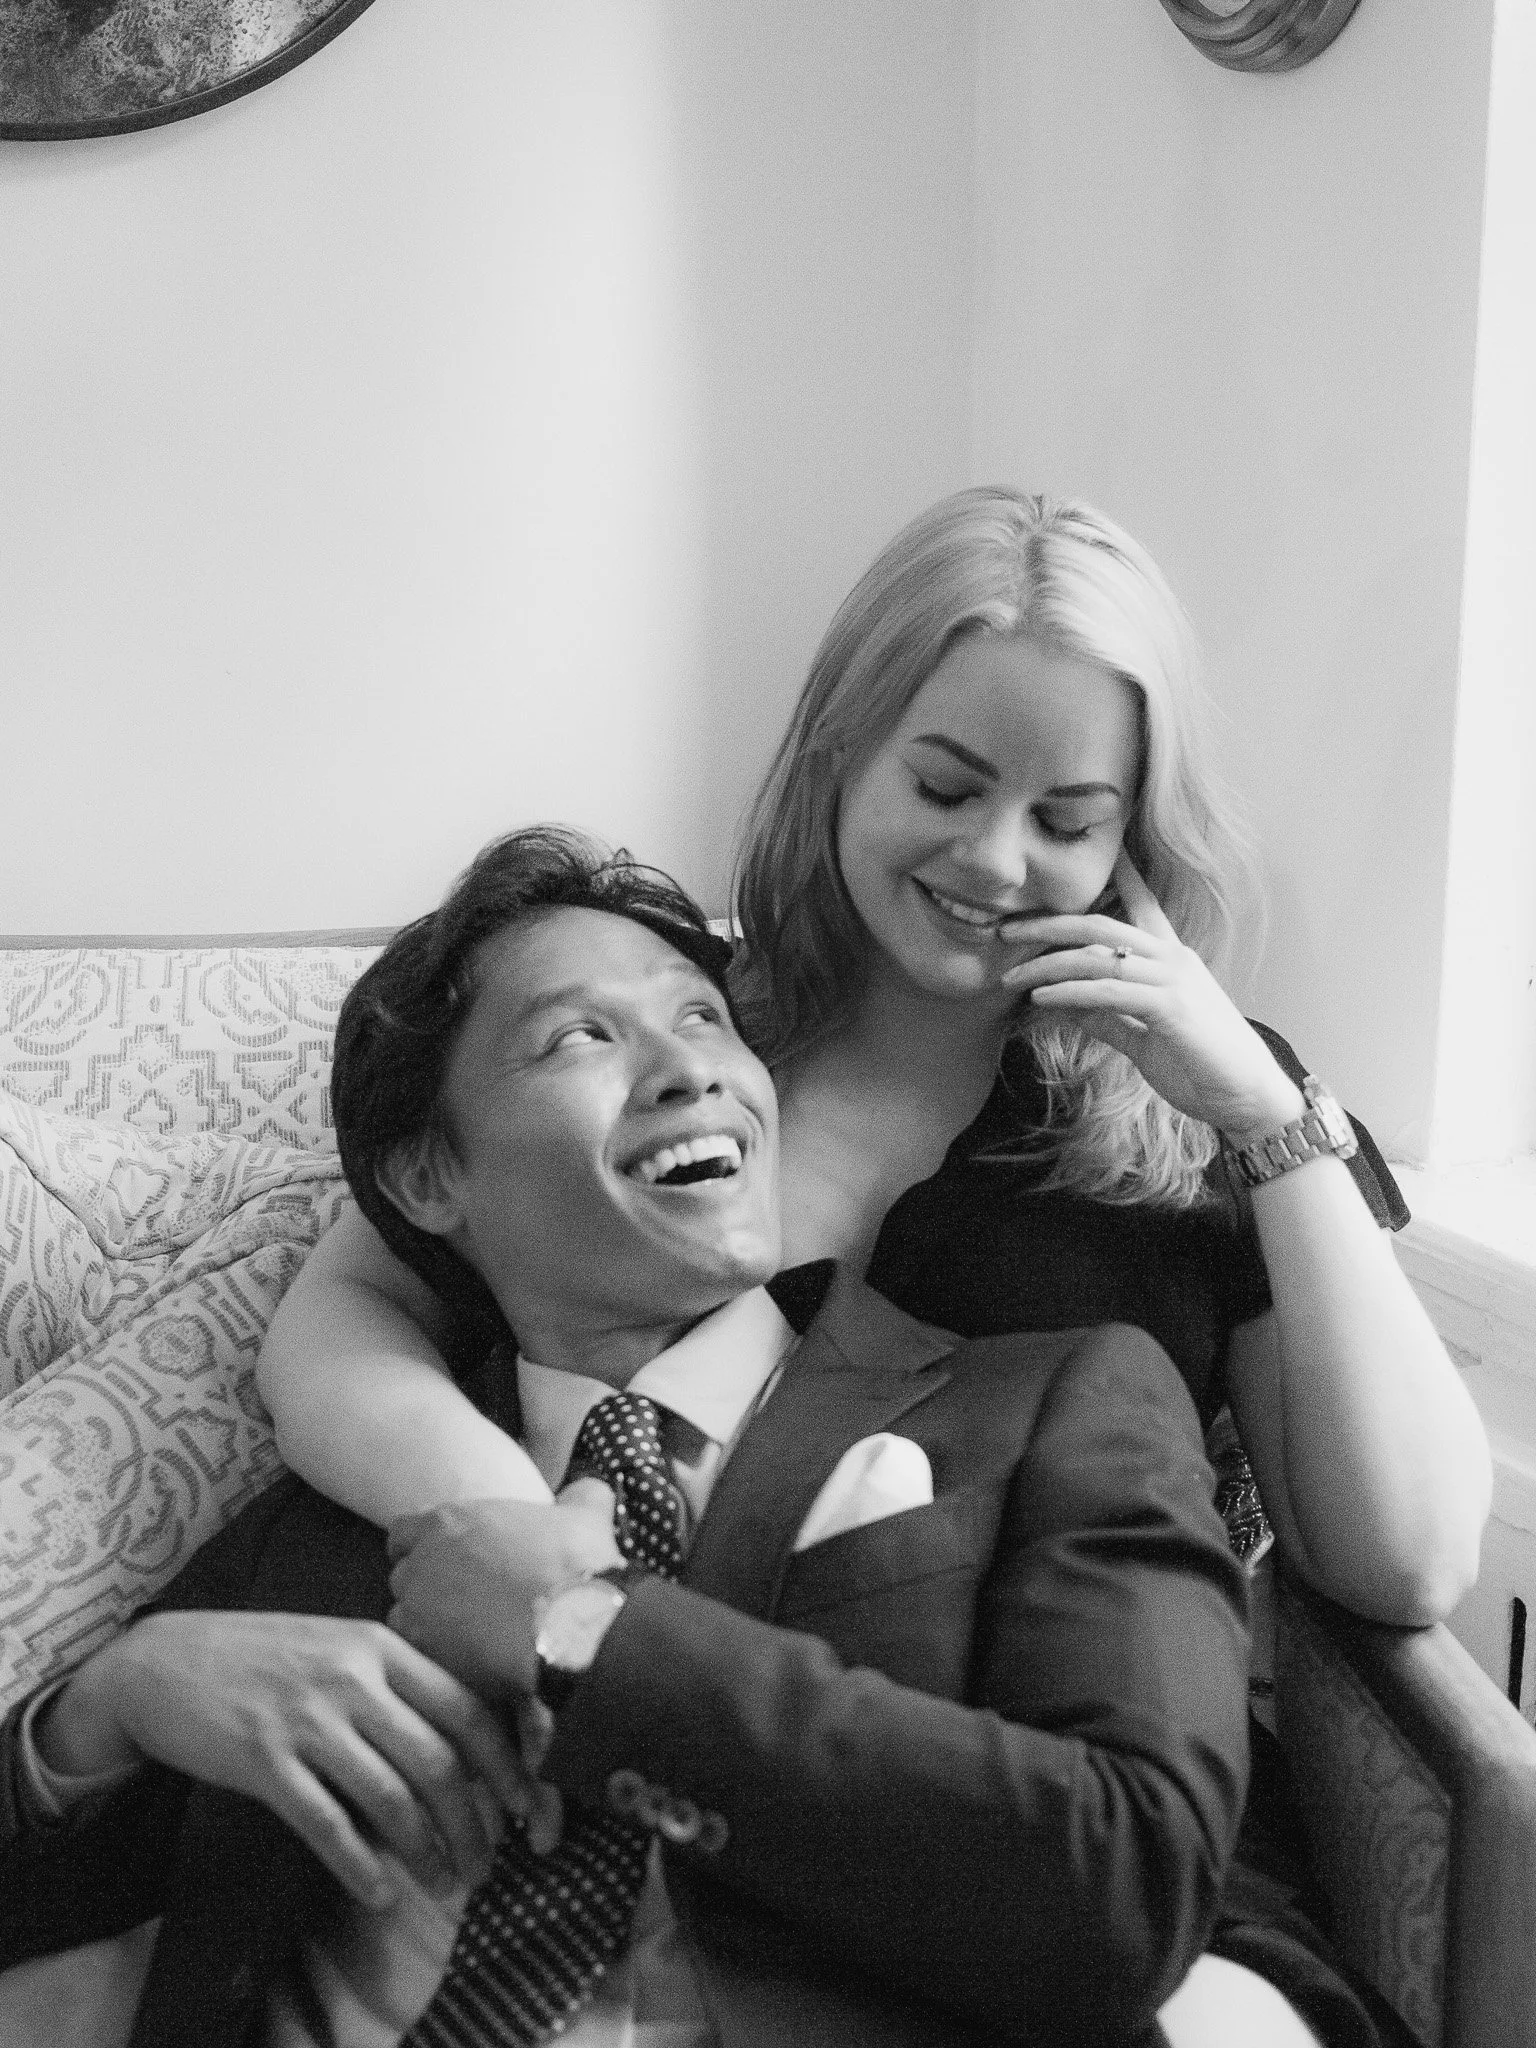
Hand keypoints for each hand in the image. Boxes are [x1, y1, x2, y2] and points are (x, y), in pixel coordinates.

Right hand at [38, 1610, 541, 1907]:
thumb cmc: (264, 1656)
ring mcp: (307, 1718)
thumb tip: (458, 1744)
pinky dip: (357, 1863)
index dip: (503, 1764)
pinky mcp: (264, 1759)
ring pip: (390, 1795)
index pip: (465, 1707)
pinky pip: (324, 1821)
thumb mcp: (339, 1645)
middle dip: (472, 1824)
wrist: (165, 1660)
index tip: (524, 1808)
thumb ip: (394, 1681)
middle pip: (438, 1760)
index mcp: (380, 1647)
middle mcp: (352, 1678)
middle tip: (483, 1867)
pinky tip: (377, 1892)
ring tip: (442, 1887)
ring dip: (423, 1852)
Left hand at [386, 1489, 623, 1705]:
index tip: (444, 1558)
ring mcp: (419, 1613)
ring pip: (405, 1619)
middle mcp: (422, 1564)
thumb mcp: (585, 1515)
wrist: (571, 1626)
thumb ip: (579, 1496)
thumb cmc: (573, 1565)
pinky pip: (417, 1657)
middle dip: (426, 1586)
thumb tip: (587, 1490)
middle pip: (403, 1575)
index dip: (421, 1544)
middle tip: (461, 1598)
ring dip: (427, 1625)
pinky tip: (467, 1661)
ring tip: (464, 1635)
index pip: (403, 1531)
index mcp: (449, 1522)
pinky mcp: (428, 1655)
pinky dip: (437, 1658)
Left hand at [998, 851, 1304, 1137]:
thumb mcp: (1144, 1036)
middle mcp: (1172, 959)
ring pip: (1097, 956)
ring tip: (1011, 976)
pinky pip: (1109, 991)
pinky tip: (1042, 997)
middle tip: (1006, 930)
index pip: (1144, 903)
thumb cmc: (1202, 1066)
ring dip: (1047, 965)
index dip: (1123, 874)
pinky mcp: (1170, 1007)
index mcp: (1171, 959)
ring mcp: (1172, 980)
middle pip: (1100, 925)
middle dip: (1048, 925)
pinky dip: (1071, 992)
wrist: (1248, 1097)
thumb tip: (1066, 1005)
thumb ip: (1108, 1018)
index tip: (1100, 850)